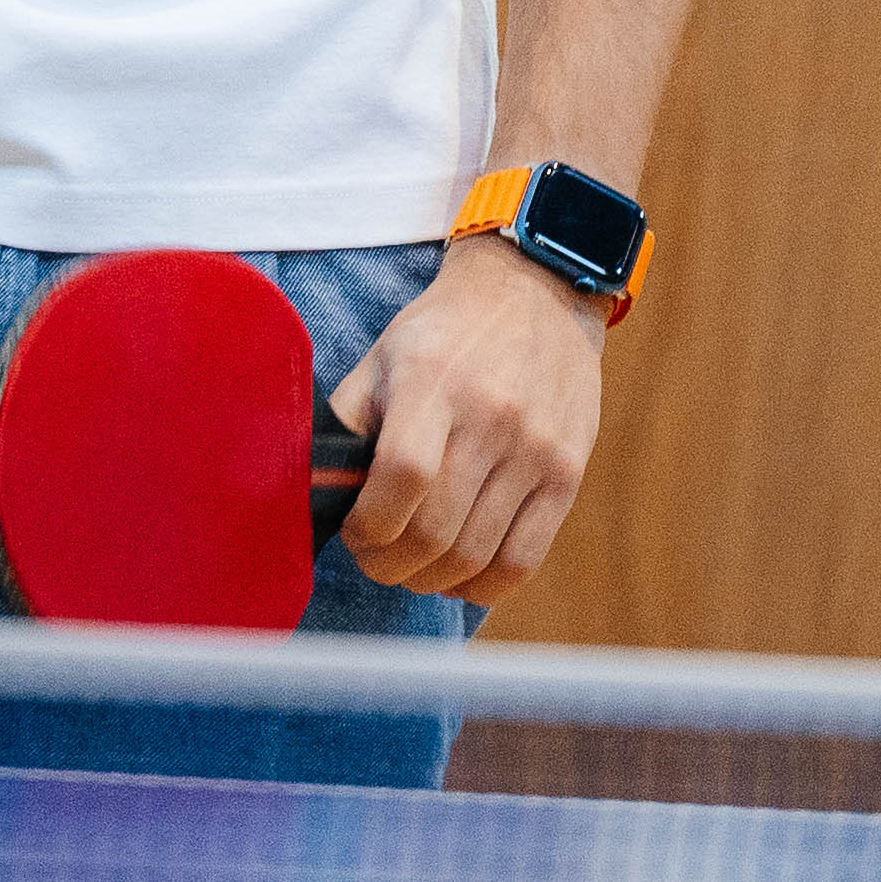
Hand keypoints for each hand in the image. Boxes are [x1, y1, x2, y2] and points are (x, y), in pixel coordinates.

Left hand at [326, 239, 604, 606]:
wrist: (537, 295)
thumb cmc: (444, 334)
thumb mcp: (383, 358)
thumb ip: (346, 424)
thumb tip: (312, 492)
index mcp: (433, 381)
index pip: (402, 476)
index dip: (368, 524)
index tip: (353, 531)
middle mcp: (491, 416)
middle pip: (434, 529)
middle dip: (388, 563)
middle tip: (374, 557)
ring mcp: (536, 449)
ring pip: (474, 554)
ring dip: (429, 579)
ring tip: (409, 567)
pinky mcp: (568, 474)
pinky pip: (524, 558)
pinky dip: (483, 585)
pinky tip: (458, 576)